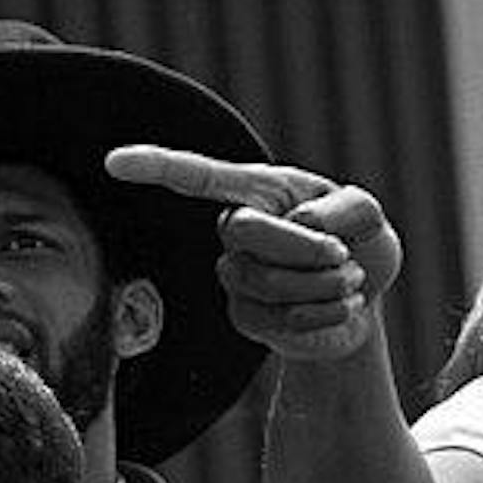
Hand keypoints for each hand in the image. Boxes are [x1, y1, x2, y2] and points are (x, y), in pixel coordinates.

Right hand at [105, 145, 402, 359]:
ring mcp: (235, 274)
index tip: (114, 163)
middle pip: (245, 231)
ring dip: (322, 284)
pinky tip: (342, 305)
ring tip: (350, 280)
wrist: (363, 295)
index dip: (156, 167)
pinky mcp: (246, 316)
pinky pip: (279, 319)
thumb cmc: (357, 241)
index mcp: (258, 190)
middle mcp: (236, 228)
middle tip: (344, 255)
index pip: (197, 176)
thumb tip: (303, 223)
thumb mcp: (367, 214)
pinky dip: (325, 313)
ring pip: (265, 280)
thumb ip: (350, 209)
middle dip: (305, 246)